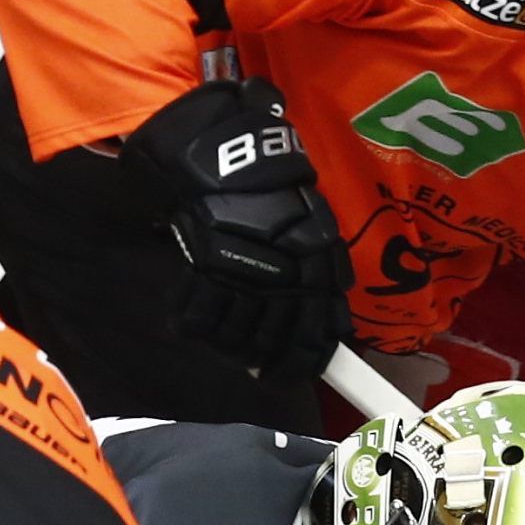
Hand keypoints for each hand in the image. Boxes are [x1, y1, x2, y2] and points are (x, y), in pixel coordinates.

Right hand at [121, 77, 352, 378]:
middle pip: (281, 338)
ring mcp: (248, 273)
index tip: (302, 368)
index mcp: (319, 258)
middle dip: (273, 361)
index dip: (309, 355)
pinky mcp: (209, 270)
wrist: (223, 152)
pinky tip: (195, 324)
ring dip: (235, 346)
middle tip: (264, 372)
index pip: (323, 323)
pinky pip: (203, 317)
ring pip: (242, 334)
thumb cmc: (268, 180)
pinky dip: (198, 325)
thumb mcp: (309, 213)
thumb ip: (320, 259)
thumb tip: (328, 307)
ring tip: (232, 350)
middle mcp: (289, 271)